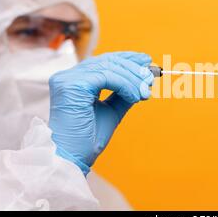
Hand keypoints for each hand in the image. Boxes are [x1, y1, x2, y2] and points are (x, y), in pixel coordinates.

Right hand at [48, 52, 153, 174]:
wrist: (72, 158)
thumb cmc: (87, 140)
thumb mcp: (111, 111)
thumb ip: (124, 94)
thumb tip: (143, 80)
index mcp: (75, 81)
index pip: (103, 62)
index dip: (126, 59)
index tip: (146, 61)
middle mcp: (67, 77)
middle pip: (107, 61)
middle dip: (133, 68)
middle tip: (151, 78)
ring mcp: (67, 79)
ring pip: (108, 67)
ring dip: (132, 78)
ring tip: (145, 92)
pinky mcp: (71, 85)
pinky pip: (106, 77)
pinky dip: (124, 85)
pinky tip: (135, 96)